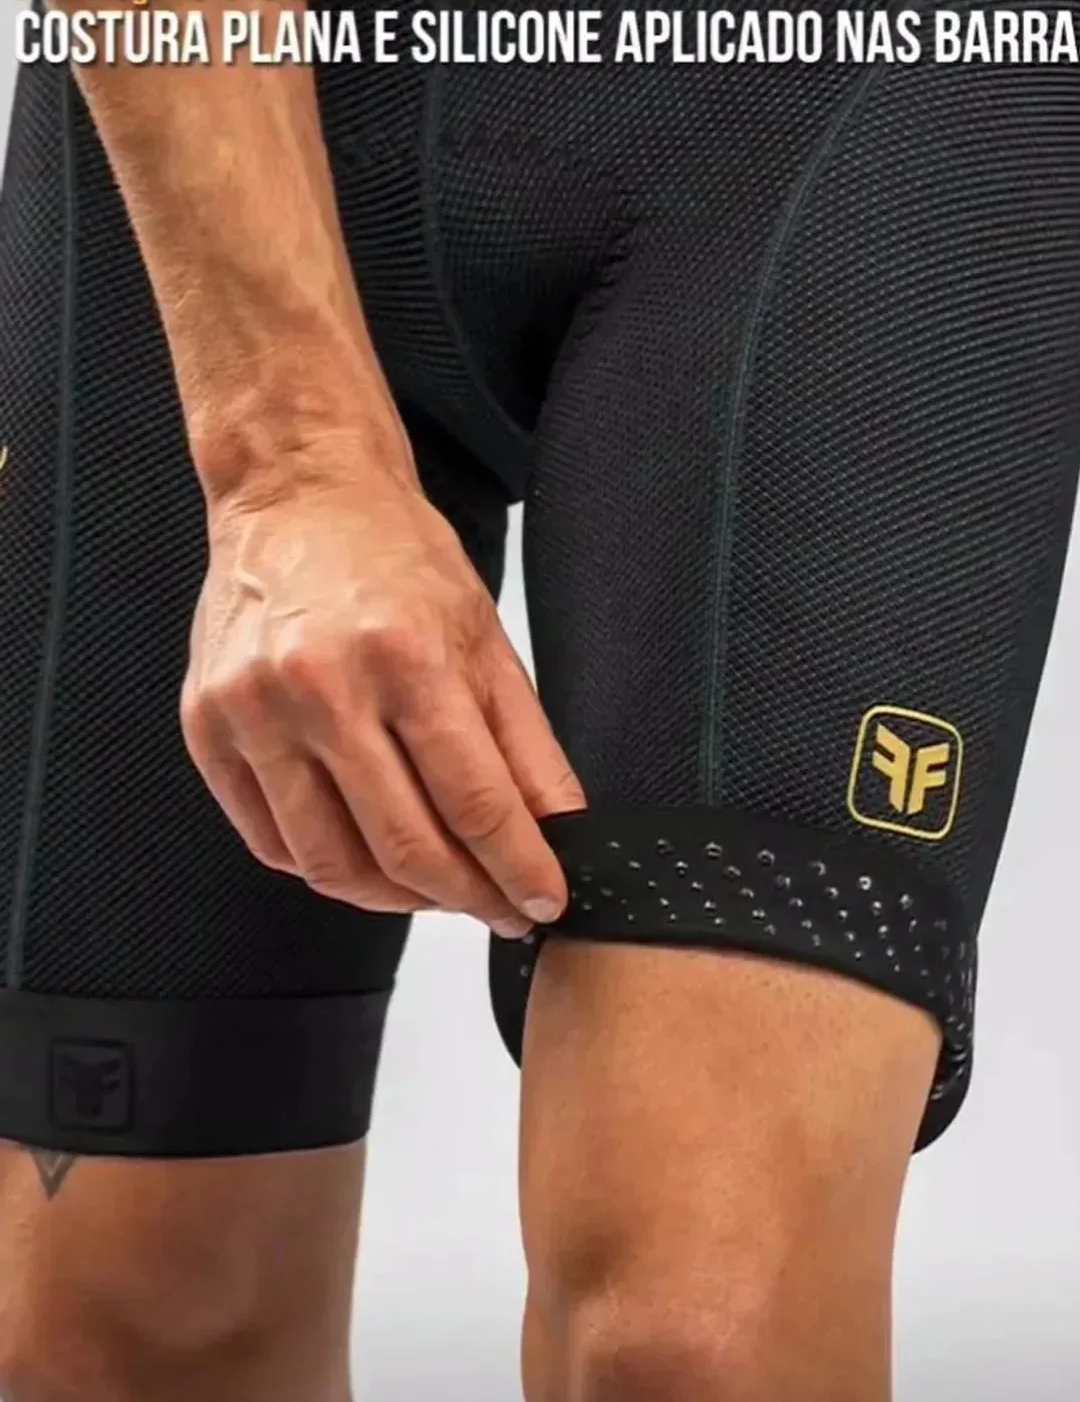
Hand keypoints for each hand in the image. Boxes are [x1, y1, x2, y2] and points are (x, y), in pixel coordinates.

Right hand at [180, 459, 584, 935]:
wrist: (296, 494)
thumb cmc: (391, 555)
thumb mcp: (484, 636)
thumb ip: (525, 744)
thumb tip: (559, 831)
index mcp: (406, 655)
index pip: (475, 802)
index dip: (517, 870)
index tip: (540, 903)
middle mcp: (322, 686)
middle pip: (404, 847)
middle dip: (464, 897)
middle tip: (494, 906)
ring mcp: (254, 711)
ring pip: (331, 864)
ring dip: (395, 898)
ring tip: (432, 889)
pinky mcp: (208, 729)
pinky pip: (272, 842)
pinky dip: (326, 868)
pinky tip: (364, 855)